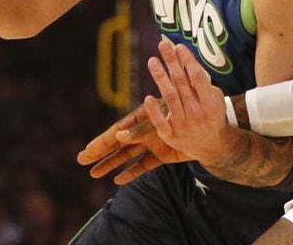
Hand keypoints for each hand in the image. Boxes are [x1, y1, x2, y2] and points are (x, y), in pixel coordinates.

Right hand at [76, 100, 191, 184]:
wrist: (211, 123)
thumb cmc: (184, 112)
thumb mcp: (160, 118)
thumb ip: (141, 129)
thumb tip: (118, 135)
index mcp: (142, 117)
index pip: (116, 131)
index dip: (101, 142)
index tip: (86, 151)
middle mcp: (144, 131)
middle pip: (117, 144)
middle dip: (100, 152)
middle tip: (81, 160)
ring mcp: (152, 143)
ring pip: (127, 156)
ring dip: (111, 164)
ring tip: (93, 174)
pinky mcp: (162, 155)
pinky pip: (144, 165)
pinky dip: (132, 172)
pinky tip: (118, 181)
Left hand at [143, 40, 237, 167]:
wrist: (213, 147)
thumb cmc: (212, 115)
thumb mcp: (215, 99)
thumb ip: (202, 82)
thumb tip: (187, 61)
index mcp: (210, 103)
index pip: (198, 78)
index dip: (188, 61)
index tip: (178, 46)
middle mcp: (197, 113)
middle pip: (181, 83)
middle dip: (171, 62)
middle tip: (162, 44)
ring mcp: (183, 125)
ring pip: (170, 98)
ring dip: (160, 77)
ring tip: (152, 60)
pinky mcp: (171, 136)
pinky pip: (160, 122)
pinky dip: (154, 111)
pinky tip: (147, 97)